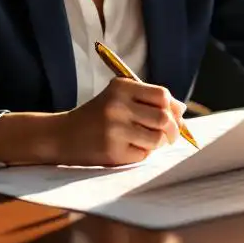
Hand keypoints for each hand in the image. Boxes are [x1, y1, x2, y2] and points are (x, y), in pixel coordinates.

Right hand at [53, 78, 185, 165]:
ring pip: (157, 138)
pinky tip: (128, 149)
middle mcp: (118, 105)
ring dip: (158, 143)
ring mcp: (115, 129)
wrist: (62, 135)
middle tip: (170, 136)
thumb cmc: (97, 116)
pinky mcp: (112, 151)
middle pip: (164, 118)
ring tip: (148, 142)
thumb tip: (182, 109)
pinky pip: (143, 154)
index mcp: (121, 88)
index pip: (162, 95)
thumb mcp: (118, 99)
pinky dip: (141, 154)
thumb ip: (148, 101)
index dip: (172, 108)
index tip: (174, 117)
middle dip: (173, 130)